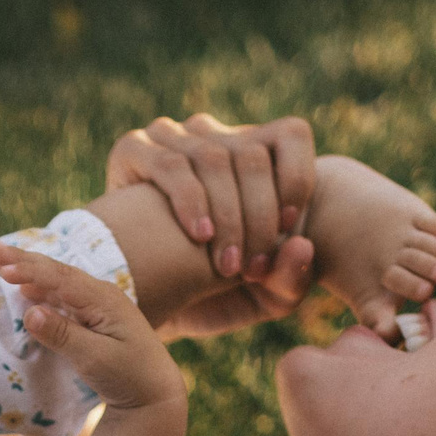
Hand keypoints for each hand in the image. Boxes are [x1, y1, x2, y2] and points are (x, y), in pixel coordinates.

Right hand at [0, 243, 183, 413]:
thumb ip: (63, 335)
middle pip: (58, 272)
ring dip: (31, 273)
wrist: (155, 394)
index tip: (2, 264)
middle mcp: (101, 296)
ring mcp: (99, 306)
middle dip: (25, 261)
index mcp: (104, 300)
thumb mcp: (95, 359)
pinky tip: (28, 290)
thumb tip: (29, 311)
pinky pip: (65, 298)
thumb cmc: (129, 377)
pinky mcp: (96, 319)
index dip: (30, 269)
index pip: (60, 277)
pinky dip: (43, 290)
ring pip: (60, 283)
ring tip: (4, 264)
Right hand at [108, 114, 316, 283]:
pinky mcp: (132, 149)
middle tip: (252, 268)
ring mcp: (169, 138)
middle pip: (251, 154)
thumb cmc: (209, 295)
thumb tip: (303, 246)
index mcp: (249, 153)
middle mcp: (211, 136)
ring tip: (225, 267)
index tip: (289, 230)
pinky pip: (170, 164)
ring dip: (227, 216)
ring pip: (214, 158)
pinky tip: (199, 236)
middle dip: (259, 216)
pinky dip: (190, 201)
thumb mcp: (262, 296)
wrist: (141, 301)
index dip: (297, 180)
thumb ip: (292, 279)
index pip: (291, 134)